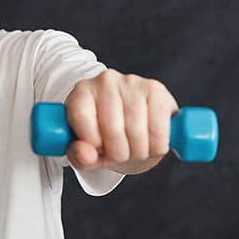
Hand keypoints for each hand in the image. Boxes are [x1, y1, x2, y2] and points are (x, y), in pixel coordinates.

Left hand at [64, 69, 178, 173]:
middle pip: (112, 128)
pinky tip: (151, 142)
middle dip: (119, 153)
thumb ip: (80, 156)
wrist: (136, 124)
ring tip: (135, 148)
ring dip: (138, 151)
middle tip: (120, 153)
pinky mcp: (156, 90)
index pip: (81, 117)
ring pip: (136, 131)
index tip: (99, 149)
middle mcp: (104, 82)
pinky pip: (158, 129)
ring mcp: (132, 83)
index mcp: (81, 93)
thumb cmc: (106, 136)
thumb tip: (85, 155)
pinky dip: (156, 146)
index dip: (93, 142)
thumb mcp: (87, 151)